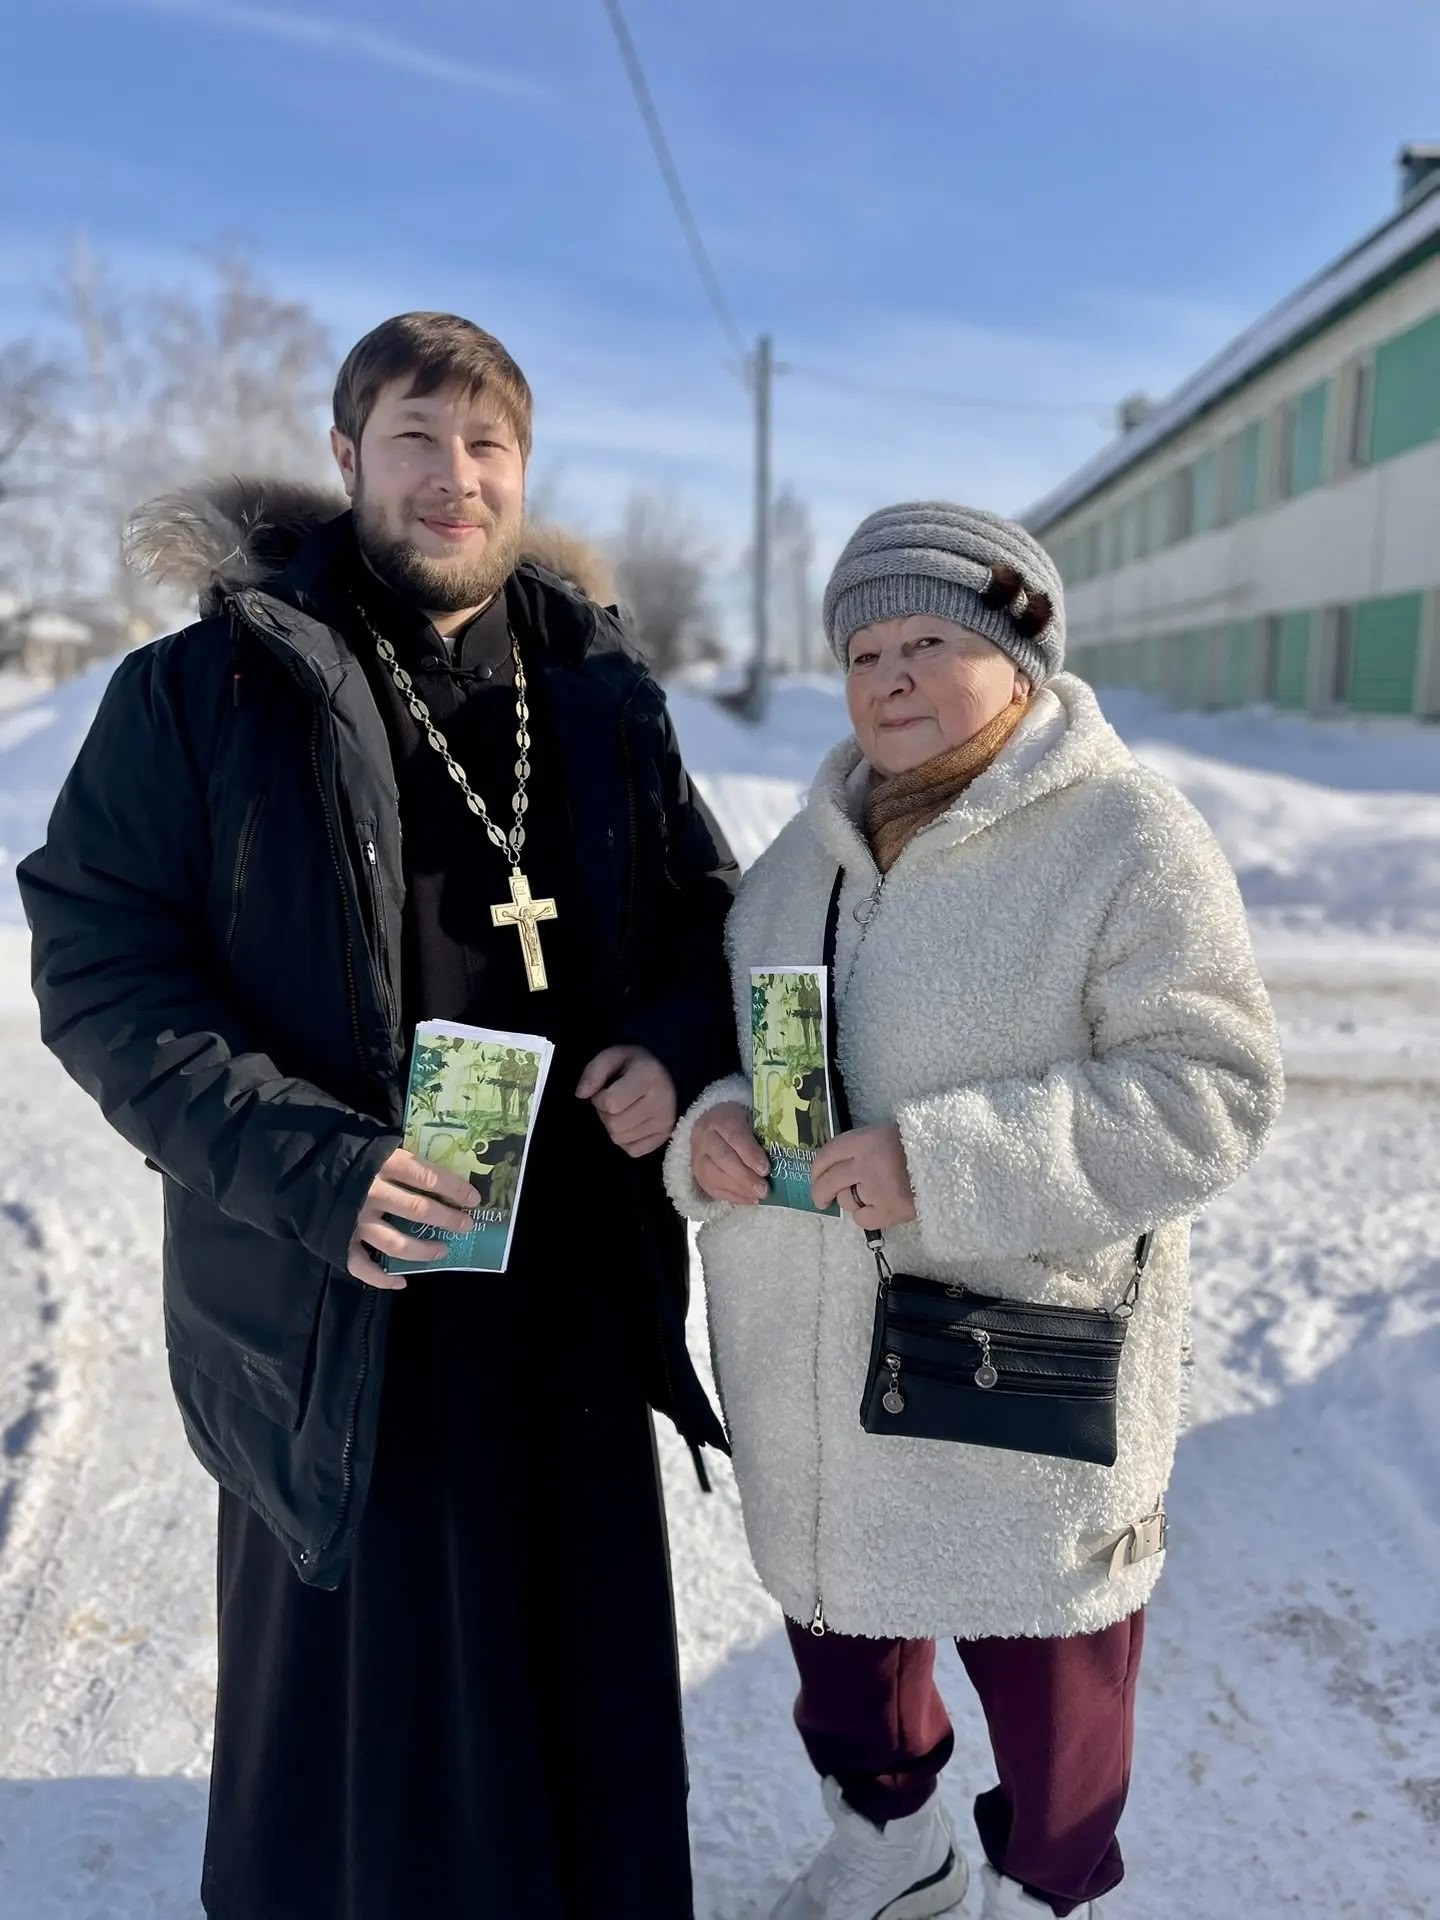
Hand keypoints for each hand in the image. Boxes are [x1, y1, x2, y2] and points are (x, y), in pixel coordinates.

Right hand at [347, 1148, 479, 1290]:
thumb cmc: (347, 1152)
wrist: (299, 1166)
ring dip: (424, 1250)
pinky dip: (383, 1279)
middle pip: (418, 1210)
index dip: (454, 1189)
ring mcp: (355, 1220)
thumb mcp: (376, 1145)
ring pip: (396, 1243)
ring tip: (443, 1251)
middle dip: (448, 1220)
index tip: (474, 1199)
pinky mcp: (339, 1241)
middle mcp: (371, 1192)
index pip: (428, 1177)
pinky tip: (402, 1282)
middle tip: (466, 1226)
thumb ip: (402, 1159)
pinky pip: (363, 1266)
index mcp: (383, 1164)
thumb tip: (440, 1175)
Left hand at [576, 1045, 677, 1157]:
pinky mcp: (664, 1138)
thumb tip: (581, 1094)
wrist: (668, 1073)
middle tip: (614, 1101)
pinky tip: (632, 1123)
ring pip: (619, 1138)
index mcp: (649, 1077)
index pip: (610, 1103)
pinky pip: (632, 1150)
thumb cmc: (635, 1065)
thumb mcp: (613, 1056)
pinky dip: (626, 1140)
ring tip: (624, 1110)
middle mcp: (661, 1103)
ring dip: (614, 1126)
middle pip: (613, 1124)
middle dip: (605, 1113)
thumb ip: (593, 1072)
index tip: (605, 1090)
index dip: (599, 1098)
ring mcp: (664, 1123)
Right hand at [690, 1101, 768, 1205]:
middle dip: (745, 1177)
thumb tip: (784, 1157)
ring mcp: (698, 1156)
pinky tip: (750, 1200)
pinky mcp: (698, 1173)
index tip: (766, 1169)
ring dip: (739, 1189)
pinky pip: (713, 1188)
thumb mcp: (751, 1119)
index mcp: (721, 1118)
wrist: (711, 1125)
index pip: (734, 1136)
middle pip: (723, 1158)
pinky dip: (733, 1196)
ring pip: (715, 1176)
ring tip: (759, 1197)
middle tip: (764, 1189)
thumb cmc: (740, 1123)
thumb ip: (764, 1135)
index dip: (750, 1154)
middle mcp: (705, 1136)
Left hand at [810, 1124, 915, 1229]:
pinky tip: (880, 1208)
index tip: (815, 1176)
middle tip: (820, 1200)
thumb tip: (837, 1165)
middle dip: (819, 1192)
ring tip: (875, 1194)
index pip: (828, 1154)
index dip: (816, 1168)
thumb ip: (863, 1147)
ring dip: (853, 1201)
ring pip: (846, 1201)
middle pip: (828, 1181)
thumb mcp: (888, 1134)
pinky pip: (862, 1219)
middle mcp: (866, 1164)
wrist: (953, 1164)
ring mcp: (876, 1189)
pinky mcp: (889, 1211)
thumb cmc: (921, 1146)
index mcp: (866, 1140)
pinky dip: (868, 1216)